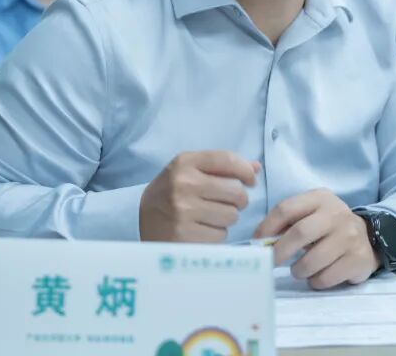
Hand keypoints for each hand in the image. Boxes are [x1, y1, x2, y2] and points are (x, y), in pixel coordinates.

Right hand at [140, 150, 259, 242]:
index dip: (245, 171)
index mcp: (185, 163)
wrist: (139, 219)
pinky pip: (220, 235)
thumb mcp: (190, 170)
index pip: (227, 160)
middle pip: (236, 191)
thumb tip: (256, 168)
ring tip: (209, 216)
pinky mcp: (184, 235)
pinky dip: (216, 234)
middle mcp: (183, 184)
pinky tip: (201, 230)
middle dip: (238, 199)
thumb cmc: (171, 192)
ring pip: (231, 215)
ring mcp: (183, 211)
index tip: (250, 180)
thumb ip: (222, 166)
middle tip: (226, 202)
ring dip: (226, 218)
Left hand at [253, 189, 380, 289]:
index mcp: (320, 198)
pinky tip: (318, 275)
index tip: (257, 243)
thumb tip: (259, 241)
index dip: (267, 227)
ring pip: (312, 261)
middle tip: (271, 262)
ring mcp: (349, 237)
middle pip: (299, 233)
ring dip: (298, 270)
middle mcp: (336, 214)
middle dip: (279, 252)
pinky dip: (315, 281)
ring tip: (298, 270)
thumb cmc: (328, 226)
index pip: (286, 209)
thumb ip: (287, 222)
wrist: (368, 237)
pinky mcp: (358, 260)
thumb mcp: (311, 213)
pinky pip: (326, 278)